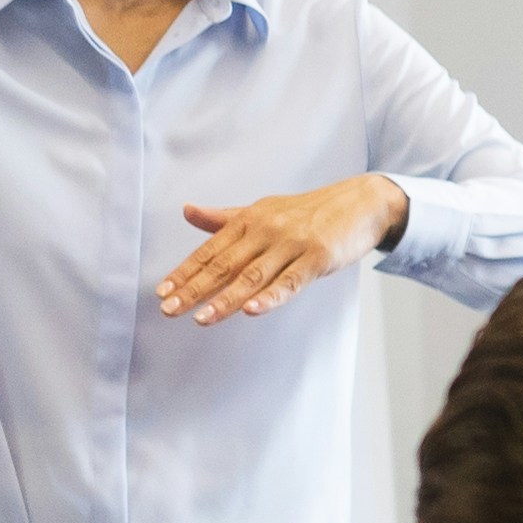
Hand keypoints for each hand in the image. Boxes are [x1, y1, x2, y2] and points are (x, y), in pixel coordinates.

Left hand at [155, 176, 403, 324]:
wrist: (360, 203)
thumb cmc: (309, 212)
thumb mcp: (264, 210)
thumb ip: (224, 218)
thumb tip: (187, 211)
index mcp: (249, 220)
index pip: (209, 250)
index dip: (185, 272)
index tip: (162, 292)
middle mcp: (266, 230)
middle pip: (224, 265)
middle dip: (194, 289)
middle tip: (170, 310)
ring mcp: (292, 244)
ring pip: (252, 276)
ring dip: (225, 299)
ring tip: (202, 319)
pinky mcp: (317, 258)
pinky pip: (290, 281)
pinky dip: (270, 297)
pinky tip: (252, 310)